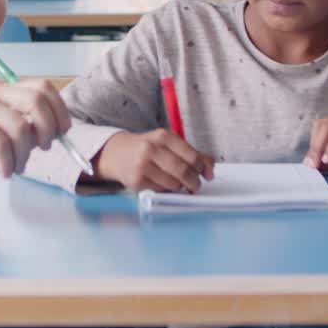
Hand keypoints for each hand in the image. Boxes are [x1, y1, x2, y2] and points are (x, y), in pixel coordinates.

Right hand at [0, 80, 70, 182]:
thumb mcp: (14, 139)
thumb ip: (34, 129)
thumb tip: (59, 129)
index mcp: (7, 90)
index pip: (43, 87)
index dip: (59, 109)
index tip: (62, 133)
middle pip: (36, 101)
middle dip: (48, 129)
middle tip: (43, 149)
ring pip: (21, 128)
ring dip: (24, 154)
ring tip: (17, 167)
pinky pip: (1, 144)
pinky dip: (8, 163)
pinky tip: (4, 172)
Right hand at [94, 130, 215, 191]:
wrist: (117, 153)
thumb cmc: (148, 149)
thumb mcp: (169, 144)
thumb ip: (192, 154)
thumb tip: (210, 171)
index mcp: (163, 136)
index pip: (192, 156)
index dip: (201, 168)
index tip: (203, 173)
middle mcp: (152, 149)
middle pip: (184, 171)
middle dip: (194, 182)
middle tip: (195, 185)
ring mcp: (142, 165)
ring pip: (174, 184)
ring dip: (179, 187)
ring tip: (175, 182)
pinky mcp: (136, 181)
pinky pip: (161, 191)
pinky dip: (166, 191)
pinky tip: (161, 183)